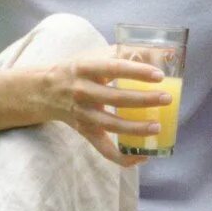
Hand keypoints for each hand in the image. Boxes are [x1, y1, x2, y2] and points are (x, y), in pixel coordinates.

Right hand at [32, 58, 171, 164]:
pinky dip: (123, 157)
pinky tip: (144, 155)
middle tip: (167, 99)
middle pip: (116, 98)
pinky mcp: (84, 131)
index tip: (159, 75)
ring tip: (157, 126)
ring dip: (136, 128)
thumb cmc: (78, 70)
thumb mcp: (95, 56)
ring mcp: (82, 114)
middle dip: (144, 99)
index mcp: (86, 68)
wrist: (44, 91)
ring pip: (111, 125)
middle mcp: (82, 91)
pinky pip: (104, 149)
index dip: (137, 72)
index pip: (114, 68)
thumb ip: (126, 53)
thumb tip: (163, 54)